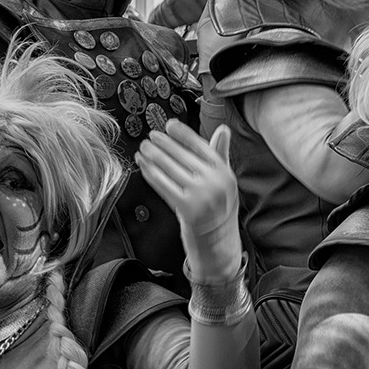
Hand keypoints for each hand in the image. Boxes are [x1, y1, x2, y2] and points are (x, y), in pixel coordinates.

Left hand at [136, 121, 239, 280]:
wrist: (217, 242)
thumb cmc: (218, 208)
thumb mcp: (225, 181)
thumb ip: (221, 154)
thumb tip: (223, 129)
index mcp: (225, 172)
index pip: (200, 146)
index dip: (183, 134)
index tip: (169, 125)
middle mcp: (214, 183)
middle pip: (182, 156)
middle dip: (163, 144)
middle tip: (150, 137)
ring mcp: (200, 196)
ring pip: (170, 169)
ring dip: (153, 156)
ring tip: (143, 149)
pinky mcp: (185, 209)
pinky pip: (163, 186)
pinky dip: (151, 174)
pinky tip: (144, 167)